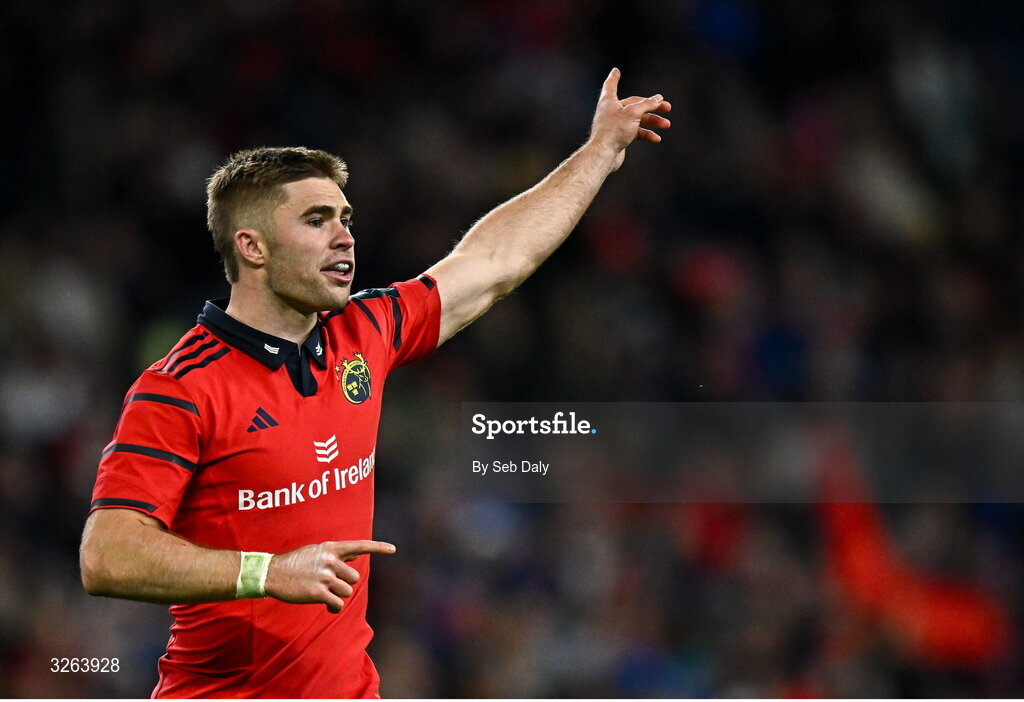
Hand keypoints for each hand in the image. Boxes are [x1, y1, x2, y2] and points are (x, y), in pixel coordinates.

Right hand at [264, 540, 395, 612]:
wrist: (271, 573)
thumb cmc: (294, 563)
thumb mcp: (316, 551)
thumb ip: (337, 554)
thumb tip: (356, 553)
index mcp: (330, 548)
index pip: (358, 545)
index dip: (377, 548)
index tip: (393, 549)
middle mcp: (330, 560)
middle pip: (353, 578)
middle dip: (344, 584)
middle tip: (329, 585)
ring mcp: (324, 576)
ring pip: (347, 592)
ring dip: (337, 596)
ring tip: (324, 594)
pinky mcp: (318, 592)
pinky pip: (338, 604)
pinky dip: (334, 608)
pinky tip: (326, 606)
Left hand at [588, 67, 670, 171]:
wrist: (604, 154)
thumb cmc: (614, 130)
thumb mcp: (634, 113)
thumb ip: (647, 104)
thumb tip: (658, 98)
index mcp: (609, 101)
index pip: (611, 85)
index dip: (614, 78)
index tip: (615, 71)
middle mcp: (611, 111)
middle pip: (634, 104)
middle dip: (652, 106)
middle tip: (667, 108)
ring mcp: (615, 125)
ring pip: (637, 119)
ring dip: (653, 121)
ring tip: (666, 125)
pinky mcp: (619, 137)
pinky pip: (635, 132)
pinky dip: (646, 134)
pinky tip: (656, 138)